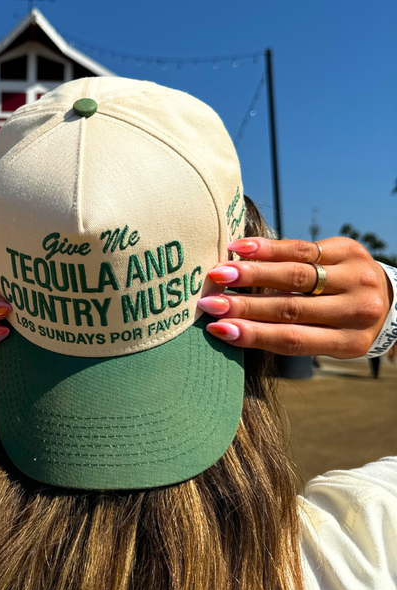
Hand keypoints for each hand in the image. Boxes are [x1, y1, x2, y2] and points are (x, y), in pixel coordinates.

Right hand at [199, 237, 391, 358]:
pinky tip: (240, 248)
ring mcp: (356, 277)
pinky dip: (268, 248)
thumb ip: (287, 331)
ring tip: (219, 274)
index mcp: (349, 342)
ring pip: (295, 274)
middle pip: (291, 307)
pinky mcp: (349, 249)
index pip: (293, 339)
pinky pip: (301, 247)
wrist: (383, 294)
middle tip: (210, 302)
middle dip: (244, 305)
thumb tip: (227, 326)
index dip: (254, 334)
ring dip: (251, 273)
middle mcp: (358, 311)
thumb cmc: (339, 321)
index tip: (218, 329)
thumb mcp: (325, 337)